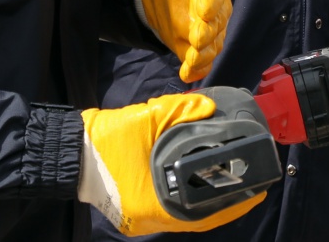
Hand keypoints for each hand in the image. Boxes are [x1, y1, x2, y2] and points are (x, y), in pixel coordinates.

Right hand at [79, 93, 266, 233]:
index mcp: (154, 203)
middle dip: (227, 204)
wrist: (72, 152)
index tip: (256, 191)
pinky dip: (193, 202)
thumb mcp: (145, 118)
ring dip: (212, 205)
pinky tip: (206, 189)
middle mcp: (151, 220)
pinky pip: (174, 212)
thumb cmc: (107, 139)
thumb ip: (180, 111)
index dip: (234, 203)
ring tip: (236, 188)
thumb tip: (210, 107)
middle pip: (200, 219)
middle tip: (252, 188)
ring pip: (188, 218)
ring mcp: (142, 220)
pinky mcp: (137, 214)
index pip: (205, 212)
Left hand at [136, 0, 231, 81]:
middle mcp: (216, 7)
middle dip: (207, 32)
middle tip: (196, 40)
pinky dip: (197, 69)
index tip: (204, 11)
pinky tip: (187, 75)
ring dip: (203, 55)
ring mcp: (209, 29)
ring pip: (212, 44)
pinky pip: (203, 59)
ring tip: (190, 64)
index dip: (210, 1)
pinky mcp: (198, 47)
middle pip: (216, 22)